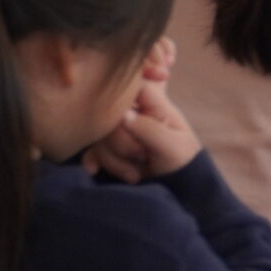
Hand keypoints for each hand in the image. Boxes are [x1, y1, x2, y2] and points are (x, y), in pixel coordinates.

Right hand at [88, 43, 200, 182]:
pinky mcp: (105, 147)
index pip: (134, 85)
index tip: (126, 116)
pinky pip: (90, 151)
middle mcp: (133, 112)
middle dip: (123, 143)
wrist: (174, 185)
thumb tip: (123, 115)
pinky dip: (96, 163)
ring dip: (114, 160)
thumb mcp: (171, 146)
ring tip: (137, 173)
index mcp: (154, 104)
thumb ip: (149, 129)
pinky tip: (97, 171)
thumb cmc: (180, 160)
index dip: (124, 96)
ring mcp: (117, 130)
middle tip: (143, 157)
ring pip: (99, 136)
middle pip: (110, 116)